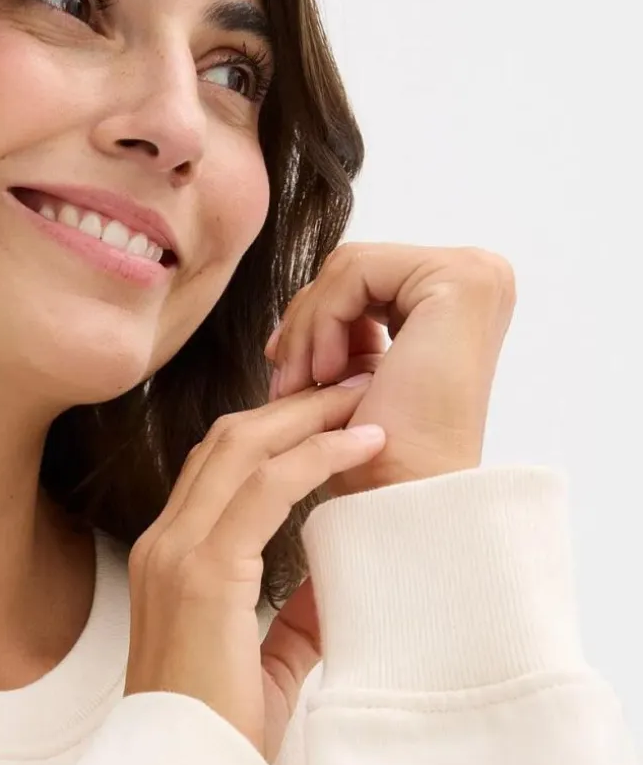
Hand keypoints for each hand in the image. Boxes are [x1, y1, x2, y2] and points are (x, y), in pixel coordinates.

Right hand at [124, 382, 386, 761]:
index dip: (277, 429)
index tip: (335, 414)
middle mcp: (163, 544)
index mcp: (169, 559)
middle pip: (228, 440)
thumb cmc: (222, 733)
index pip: (218, 467)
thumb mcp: (266, 657)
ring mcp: (174, 555)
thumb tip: (340, 575)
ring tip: (367, 398)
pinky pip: (264, 489)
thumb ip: (294, 611)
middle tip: (357, 384)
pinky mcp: (201, 575)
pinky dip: (317, 457)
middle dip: (296, 404)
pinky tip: (361, 446)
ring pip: (242, 448)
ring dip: (311, 416)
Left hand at [264, 243, 515, 496]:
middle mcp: (481, 276)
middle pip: (354, 269)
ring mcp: (476, 274)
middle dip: (307, 324)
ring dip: (309, 330)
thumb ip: (341, 328)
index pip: (363, 278)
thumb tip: (295, 310)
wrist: (406, 495)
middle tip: (285, 381)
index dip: (313, 319)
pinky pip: (355, 273)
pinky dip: (323, 321)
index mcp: (461, 297)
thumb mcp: (355, 374)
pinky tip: (327, 373)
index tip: (283, 370)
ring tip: (305, 384)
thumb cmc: (380, 452)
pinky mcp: (457, 280)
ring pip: (348, 269)